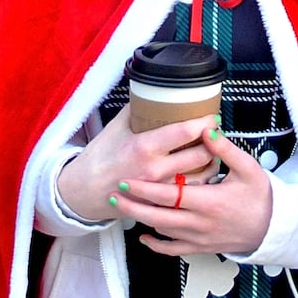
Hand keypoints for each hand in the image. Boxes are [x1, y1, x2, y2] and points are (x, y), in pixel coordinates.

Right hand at [56, 108, 218, 222]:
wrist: (82, 191)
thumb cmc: (98, 157)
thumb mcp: (115, 127)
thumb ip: (136, 110)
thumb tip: (152, 92)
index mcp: (145, 147)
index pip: (185, 131)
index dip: (205, 121)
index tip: (212, 116)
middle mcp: (156, 170)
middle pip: (201, 155)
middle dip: (213, 142)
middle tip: (215, 133)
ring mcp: (159, 191)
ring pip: (201, 177)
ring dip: (210, 163)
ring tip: (211, 152)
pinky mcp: (160, 205)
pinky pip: (189, 194)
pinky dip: (198, 183)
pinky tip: (198, 173)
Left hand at [113, 127, 272, 257]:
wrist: (273, 227)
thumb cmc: (260, 195)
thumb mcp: (247, 168)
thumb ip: (225, 149)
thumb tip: (206, 129)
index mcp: (209, 201)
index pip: (170, 195)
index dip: (145, 189)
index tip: (126, 180)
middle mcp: (200, 222)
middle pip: (158, 216)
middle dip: (133, 206)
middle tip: (113, 194)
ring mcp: (199, 238)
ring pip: (162, 232)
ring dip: (141, 220)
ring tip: (122, 208)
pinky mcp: (201, 248)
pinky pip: (173, 250)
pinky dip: (156, 245)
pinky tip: (143, 237)